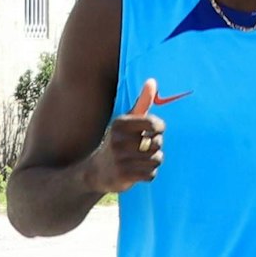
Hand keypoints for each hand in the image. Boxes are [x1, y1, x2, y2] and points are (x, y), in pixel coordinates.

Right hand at [89, 78, 164, 193]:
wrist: (95, 171)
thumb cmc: (118, 142)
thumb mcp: (126, 121)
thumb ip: (142, 103)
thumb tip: (152, 80)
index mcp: (120, 124)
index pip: (154, 125)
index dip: (159, 129)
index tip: (153, 132)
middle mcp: (118, 140)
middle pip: (158, 144)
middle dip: (155, 148)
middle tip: (143, 149)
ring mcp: (119, 159)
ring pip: (156, 160)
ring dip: (152, 162)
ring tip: (141, 160)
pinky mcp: (123, 175)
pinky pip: (151, 174)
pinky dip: (148, 174)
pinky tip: (138, 172)